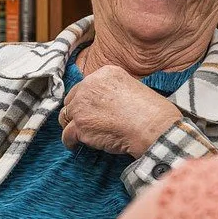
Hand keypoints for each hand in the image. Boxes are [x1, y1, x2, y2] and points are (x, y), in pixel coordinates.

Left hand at [60, 64, 181, 157]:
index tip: (89, 109)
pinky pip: (67, 135)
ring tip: (76, 135)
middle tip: (83, 122)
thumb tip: (103, 105)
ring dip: (70, 125)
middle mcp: (89, 85)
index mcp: (104, 73)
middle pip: (72, 99)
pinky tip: (74, 145)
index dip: (85, 99)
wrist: (151, 126)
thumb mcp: (131, 86)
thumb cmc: (149, 111)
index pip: (85, 85)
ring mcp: (82, 105)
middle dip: (76, 111)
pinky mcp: (80, 124)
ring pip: (65, 116)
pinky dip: (70, 141)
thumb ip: (113, 90)